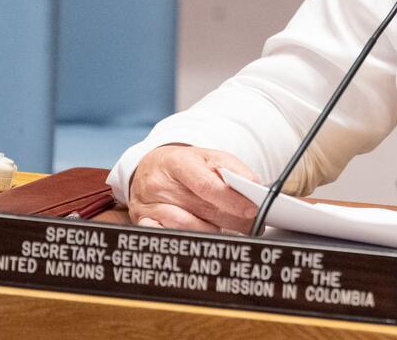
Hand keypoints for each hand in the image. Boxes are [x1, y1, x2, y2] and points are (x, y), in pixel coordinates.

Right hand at [128, 144, 260, 232]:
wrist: (152, 166)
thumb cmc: (185, 164)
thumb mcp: (209, 157)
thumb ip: (233, 169)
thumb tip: (255, 185)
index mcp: (177, 162)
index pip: (207, 185)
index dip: (231, 200)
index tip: (251, 209)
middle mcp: (159, 184)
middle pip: (201, 209)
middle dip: (232, 220)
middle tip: (251, 225)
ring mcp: (147, 204)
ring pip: (186, 227)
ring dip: (212, 231)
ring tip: (228, 229)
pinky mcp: (141, 221)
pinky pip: (166, 237)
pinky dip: (187, 239)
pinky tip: (201, 237)